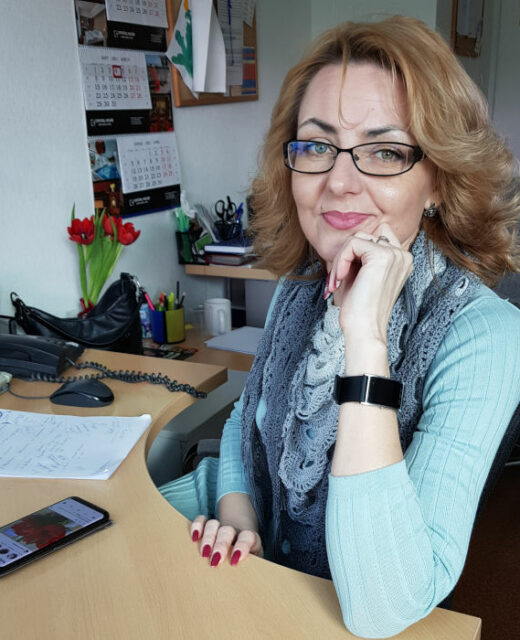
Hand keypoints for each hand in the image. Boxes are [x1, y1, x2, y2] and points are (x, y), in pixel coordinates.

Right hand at [190, 515, 263, 567]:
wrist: (243, 543)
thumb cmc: (248, 561)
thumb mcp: (253, 565)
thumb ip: (249, 570)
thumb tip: (244, 584)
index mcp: (250, 539)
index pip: (247, 537)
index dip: (242, 546)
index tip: (235, 559)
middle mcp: (235, 531)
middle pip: (227, 531)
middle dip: (220, 545)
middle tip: (215, 560)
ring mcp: (221, 527)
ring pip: (214, 524)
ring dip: (208, 538)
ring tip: (204, 553)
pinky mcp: (209, 525)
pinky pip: (202, 520)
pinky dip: (197, 526)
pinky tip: (194, 537)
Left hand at [327, 223, 412, 346]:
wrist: (364, 329)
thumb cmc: (359, 308)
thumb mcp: (361, 275)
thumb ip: (360, 255)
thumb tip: (350, 237)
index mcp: (401, 261)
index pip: (375, 237)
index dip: (355, 252)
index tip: (345, 274)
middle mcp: (403, 255)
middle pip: (365, 235)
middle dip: (346, 255)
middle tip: (337, 278)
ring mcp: (395, 254)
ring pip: (357, 238)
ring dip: (340, 258)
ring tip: (337, 280)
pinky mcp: (382, 256)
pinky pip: (352, 243)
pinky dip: (340, 259)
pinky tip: (340, 278)